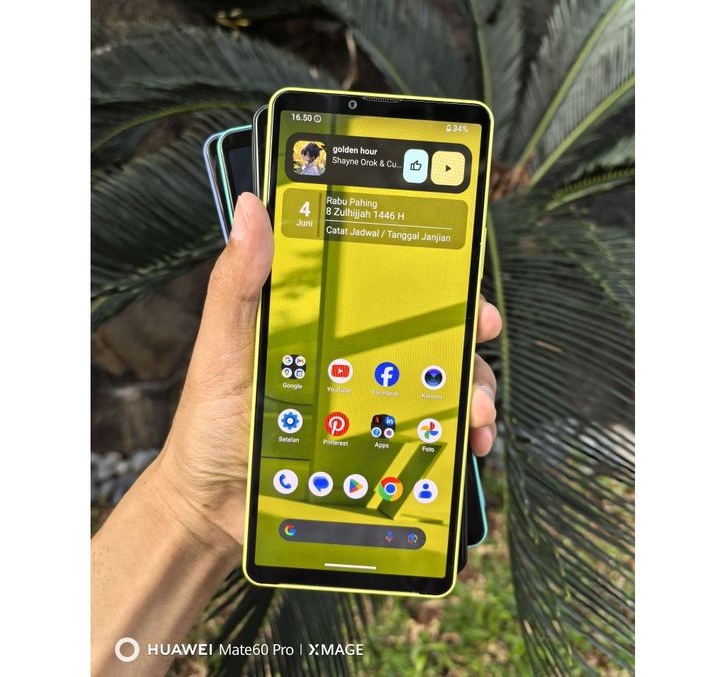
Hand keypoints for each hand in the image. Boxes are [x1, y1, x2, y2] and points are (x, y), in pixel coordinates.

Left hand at [154, 192, 500, 549]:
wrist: (213, 505)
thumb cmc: (210, 421)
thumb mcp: (221, 348)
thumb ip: (237, 284)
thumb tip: (252, 209)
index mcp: (321, 326)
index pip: (382, 290)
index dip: (426, 278)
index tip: (458, 279)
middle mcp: (351, 360)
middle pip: (421, 335)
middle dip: (463, 335)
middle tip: (481, 336)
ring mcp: (367, 405)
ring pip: (435, 385)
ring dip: (469, 390)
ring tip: (475, 411)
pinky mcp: (374, 448)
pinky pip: (426, 437)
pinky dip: (455, 439)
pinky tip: (465, 445)